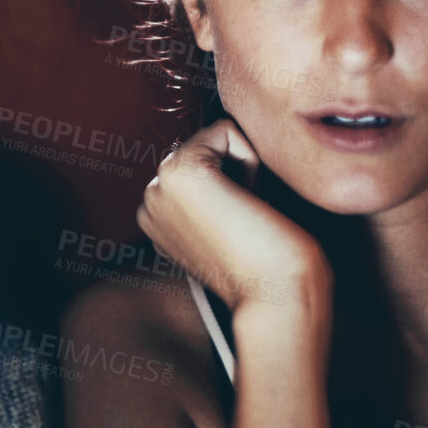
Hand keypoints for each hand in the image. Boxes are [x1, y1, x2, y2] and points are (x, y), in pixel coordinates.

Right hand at [137, 118, 331, 315]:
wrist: (277, 296)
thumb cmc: (270, 270)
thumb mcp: (229, 228)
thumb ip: (215, 198)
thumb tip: (230, 149)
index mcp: (158, 220)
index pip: (201, 169)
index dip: (235, 189)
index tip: (239, 231)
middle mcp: (150, 203)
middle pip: (207, 150)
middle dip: (237, 175)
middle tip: (244, 224)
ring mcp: (158, 187)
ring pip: (215, 141)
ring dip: (243, 170)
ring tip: (245, 216)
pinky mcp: (179, 170)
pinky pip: (225, 131)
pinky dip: (250, 160)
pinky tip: (248, 202)